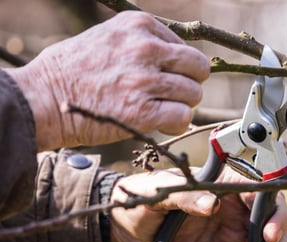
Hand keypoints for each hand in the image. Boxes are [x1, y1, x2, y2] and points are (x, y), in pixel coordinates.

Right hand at [4, 11, 208, 150]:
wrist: (42, 98)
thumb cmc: (72, 69)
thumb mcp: (109, 36)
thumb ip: (144, 42)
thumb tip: (179, 60)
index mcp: (139, 25)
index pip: (186, 48)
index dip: (178, 68)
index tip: (160, 77)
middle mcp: (146, 48)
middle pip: (197, 69)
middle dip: (188, 84)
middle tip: (169, 95)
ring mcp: (145, 80)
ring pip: (193, 94)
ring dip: (180, 105)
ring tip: (156, 108)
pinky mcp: (142, 111)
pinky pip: (183, 116)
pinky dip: (176, 123)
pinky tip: (159, 123)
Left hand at [110, 167, 286, 241]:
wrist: (127, 229)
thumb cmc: (145, 198)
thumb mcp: (160, 192)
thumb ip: (185, 194)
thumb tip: (210, 203)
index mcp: (226, 185)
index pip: (262, 191)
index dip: (274, 209)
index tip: (268, 230)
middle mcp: (236, 210)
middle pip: (273, 220)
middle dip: (277, 240)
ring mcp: (233, 236)